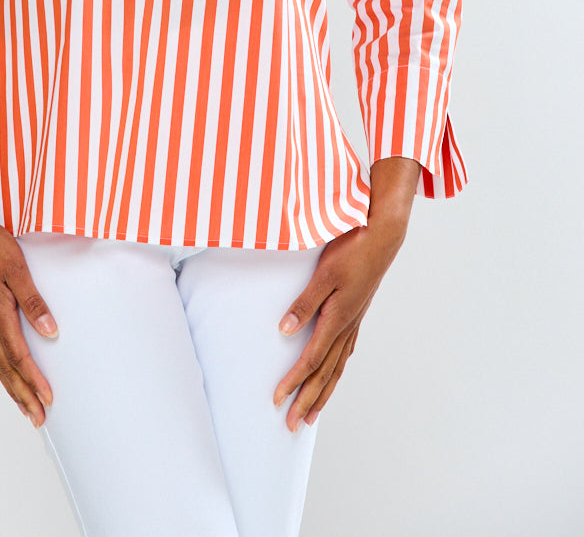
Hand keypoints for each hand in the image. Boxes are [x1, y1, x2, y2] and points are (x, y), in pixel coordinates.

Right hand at [0, 207, 58, 428]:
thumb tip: (50, 331)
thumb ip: (33, 300)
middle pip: (6, 368)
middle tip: (38, 419)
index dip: (34, 381)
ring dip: (10, 387)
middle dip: (23, 396)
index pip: (19, 357)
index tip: (48, 400)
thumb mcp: (17, 267)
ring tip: (24, 406)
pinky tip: (3, 371)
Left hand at [272, 157, 420, 430]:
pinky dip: (336, 371)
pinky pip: (345, 353)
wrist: (382, 236)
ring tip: (312, 414)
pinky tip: (332, 375)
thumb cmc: (352, 250)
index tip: (277, 400)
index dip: (293, 382)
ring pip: (337, 367)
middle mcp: (347, 327)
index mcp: (337, 319)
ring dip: (323, 392)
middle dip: (307, 400)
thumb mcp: (324, 273)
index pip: (310, 360)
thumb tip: (285, 331)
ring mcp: (354, 322)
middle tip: (292, 424)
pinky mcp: (357, 314)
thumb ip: (304, 303)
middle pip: (325, 373)